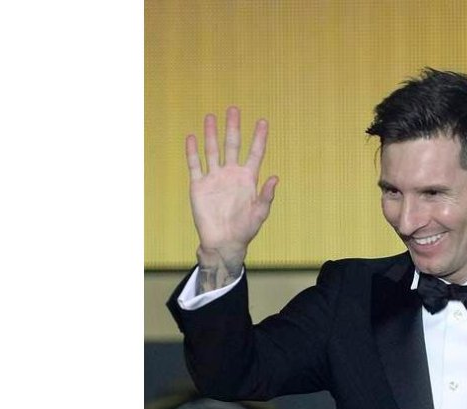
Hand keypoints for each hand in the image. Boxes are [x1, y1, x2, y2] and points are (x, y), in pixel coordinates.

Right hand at [185, 107, 278, 270]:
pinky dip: (192, 151)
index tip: (263, 121)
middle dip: (233, 127)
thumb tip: (275, 178)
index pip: (255, 153)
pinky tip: (192, 137)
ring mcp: (214, 178)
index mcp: (248, 179)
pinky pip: (195, 165)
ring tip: (211, 117)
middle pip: (232, 145)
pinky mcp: (199, 185)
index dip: (259, 138)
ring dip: (211, 134)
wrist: (223, 242)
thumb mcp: (260, 213)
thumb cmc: (245, 229)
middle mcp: (231, 174)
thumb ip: (266, 196)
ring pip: (212, 150)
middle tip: (233, 109)